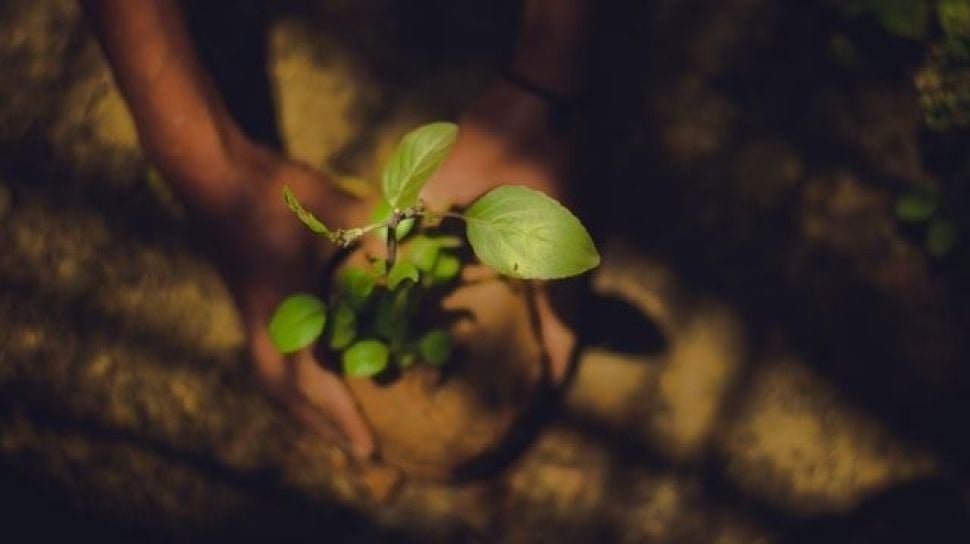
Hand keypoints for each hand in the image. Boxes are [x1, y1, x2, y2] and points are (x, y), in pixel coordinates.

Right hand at [198, 141, 376, 457]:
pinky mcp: (248, 298)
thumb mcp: (333, 206)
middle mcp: (264, 323)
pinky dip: (291, 374)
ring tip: (329, 420)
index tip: (367, 450)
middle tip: (352, 448)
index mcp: (284, 312)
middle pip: (285, 394)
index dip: (341, 418)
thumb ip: (378, 225)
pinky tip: (312, 366)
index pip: (313, 382)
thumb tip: (423, 234)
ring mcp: (251, 312)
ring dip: (300, 404)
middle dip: (319, 424)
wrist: (211, 172)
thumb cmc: (272, 191)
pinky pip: (268, 354)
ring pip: (270, 376)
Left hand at [423, 79, 577, 382]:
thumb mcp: (450, 177)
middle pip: (566, 311)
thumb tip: (370, 251)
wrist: (556, 77)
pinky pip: (556, 251)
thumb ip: (411, 217)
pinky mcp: (579, 202)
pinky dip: (534, 270)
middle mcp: (580, 249)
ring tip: (505, 325)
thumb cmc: (510, 131)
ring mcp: (585, 224)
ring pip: (561, 280)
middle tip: (511, 368)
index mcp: (558, 256)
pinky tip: (503, 266)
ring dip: (538, 305)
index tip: (541, 401)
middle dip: (540, 343)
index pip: (567, 332)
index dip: (554, 371)